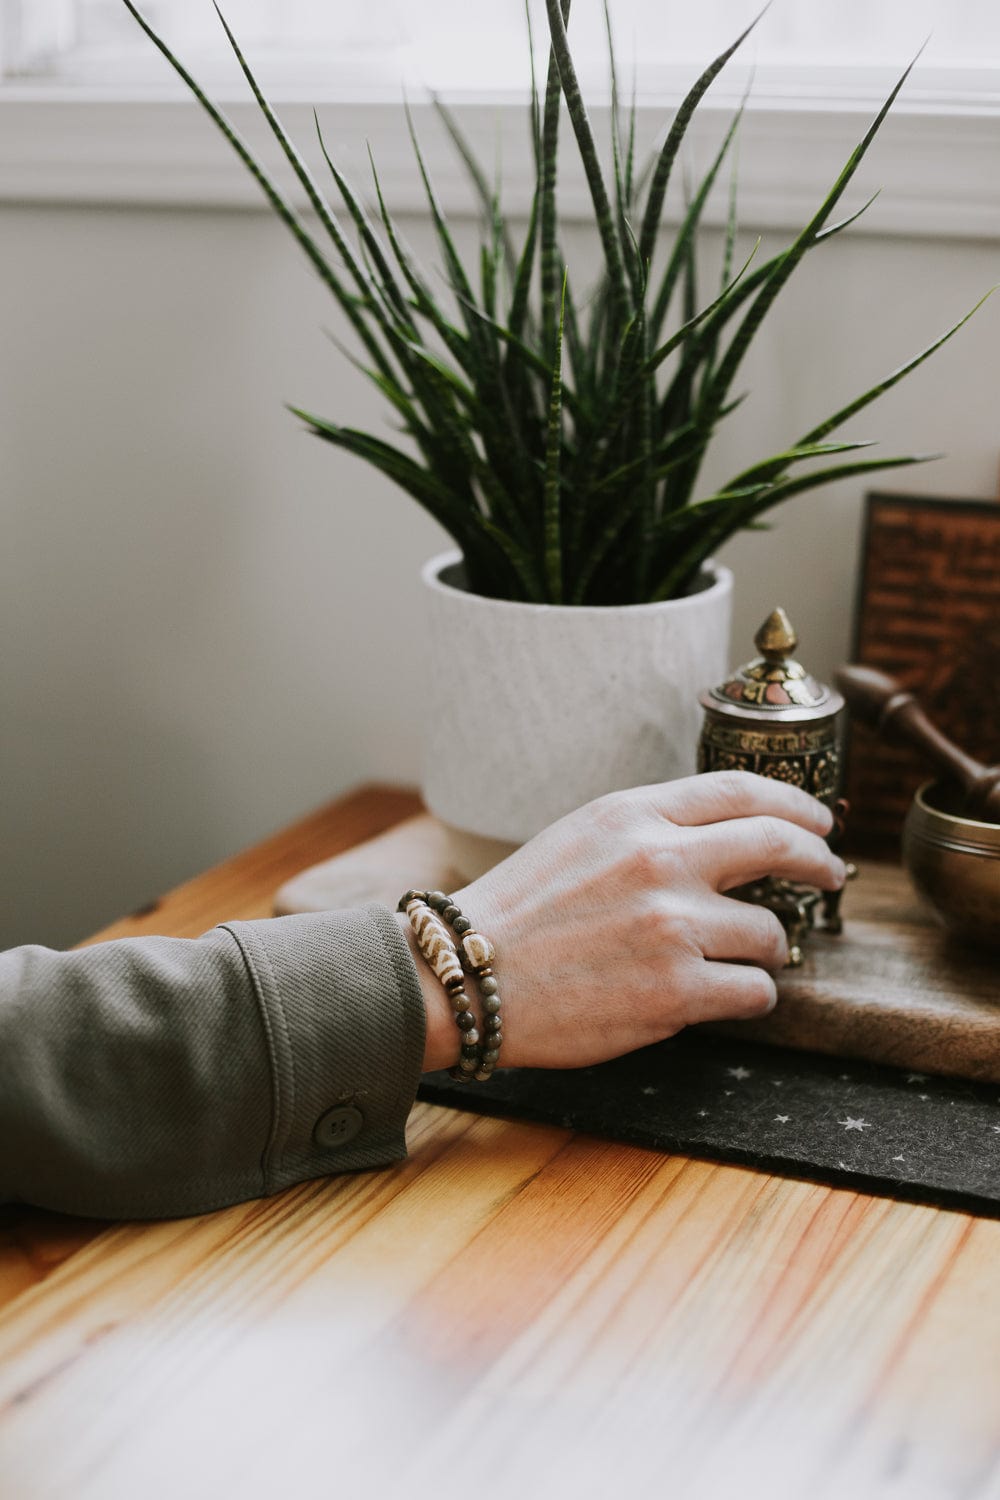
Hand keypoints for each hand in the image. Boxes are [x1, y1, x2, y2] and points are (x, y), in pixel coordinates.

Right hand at [412, 771, 844, 1072]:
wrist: (463, 976)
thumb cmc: (518, 912)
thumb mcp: (580, 838)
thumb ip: (649, 830)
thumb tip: (722, 840)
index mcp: (634, 816)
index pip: (742, 791)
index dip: (795, 805)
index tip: (818, 823)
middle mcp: (661, 862)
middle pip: (778, 844)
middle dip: (819, 860)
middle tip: (830, 873)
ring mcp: (672, 928)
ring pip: (769, 933)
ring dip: (764, 949)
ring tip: (734, 961)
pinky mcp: (676, 992)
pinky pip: (754, 991)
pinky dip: (747, 995)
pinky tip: (719, 995)